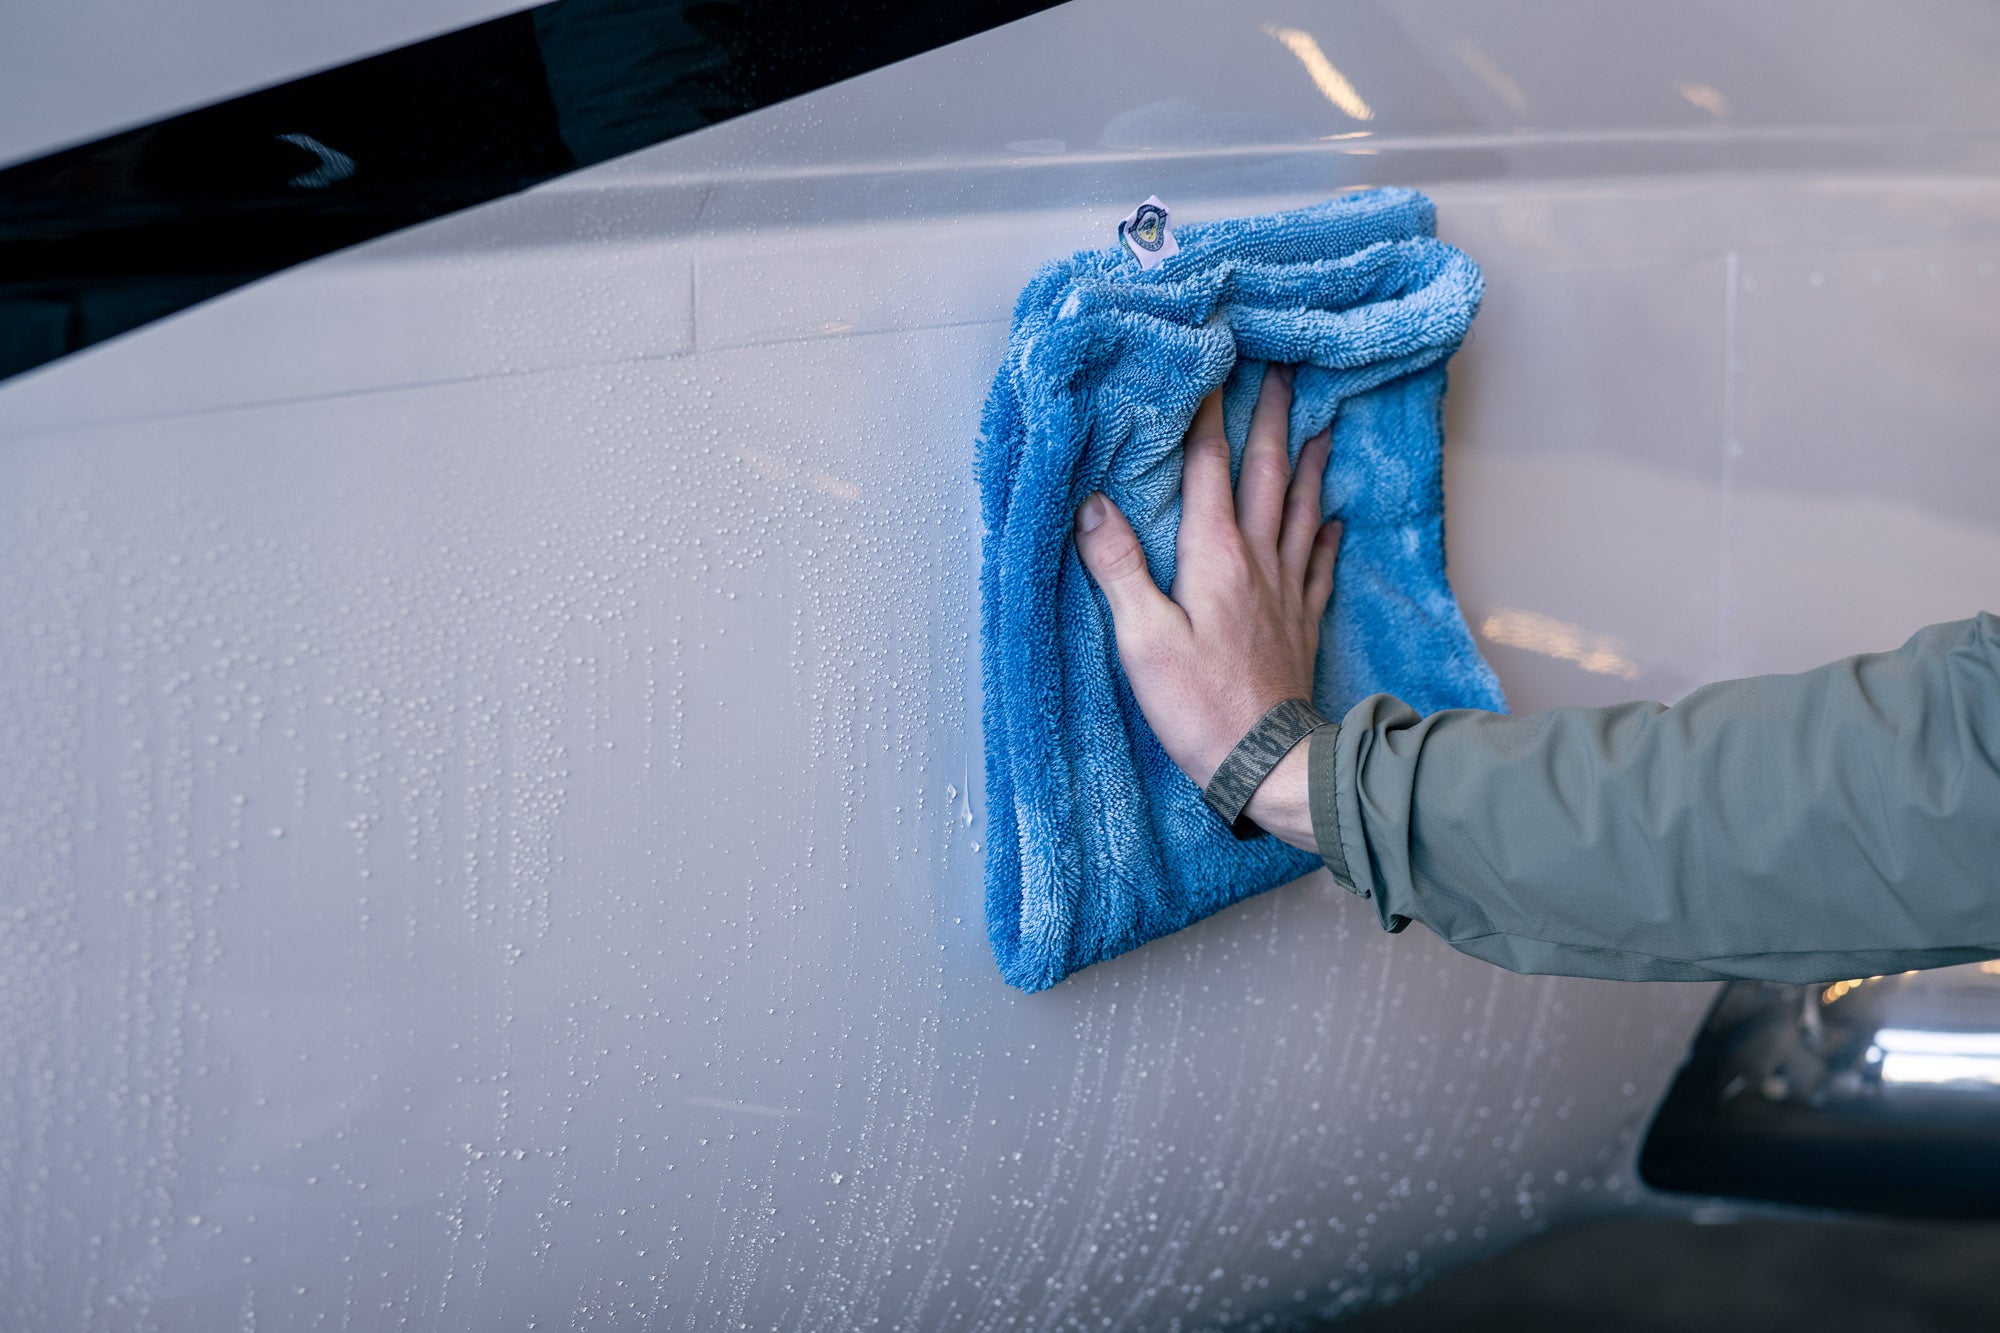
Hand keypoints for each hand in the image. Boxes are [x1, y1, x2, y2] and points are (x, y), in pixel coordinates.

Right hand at [1074, 363, 1338, 850]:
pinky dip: (1328, 535)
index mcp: (1214, 554)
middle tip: (1283, 370)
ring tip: (1322, 425)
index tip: (1215, 363)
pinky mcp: (1302, 622)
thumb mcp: (1143, 638)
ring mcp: (1286, 590)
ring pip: (1303, 509)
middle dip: (1272, 418)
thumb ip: (1119, 567)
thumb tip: (1093, 504)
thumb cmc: (1199, 706)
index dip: (1208, 414)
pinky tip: (1336, 520)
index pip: (1208, 467)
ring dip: (1310, 463)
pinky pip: (1319, 564)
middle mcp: (1257, 559)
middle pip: (1268, 473)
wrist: (1268, 763)